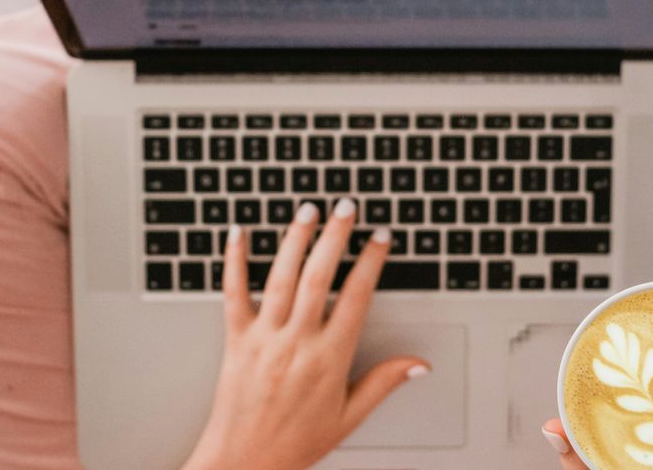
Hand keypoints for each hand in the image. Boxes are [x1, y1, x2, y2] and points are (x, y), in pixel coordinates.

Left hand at [183, 199, 429, 469]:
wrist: (244, 463)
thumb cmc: (295, 443)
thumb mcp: (349, 417)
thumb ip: (383, 383)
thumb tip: (419, 365)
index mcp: (329, 359)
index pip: (356, 297)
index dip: (371, 262)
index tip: (380, 238)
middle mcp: (297, 343)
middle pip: (319, 276)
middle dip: (335, 236)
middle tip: (347, 207)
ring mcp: (264, 338)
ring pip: (281, 277)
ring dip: (295, 239)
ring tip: (308, 210)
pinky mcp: (235, 340)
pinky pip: (233, 293)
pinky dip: (234, 260)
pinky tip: (238, 233)